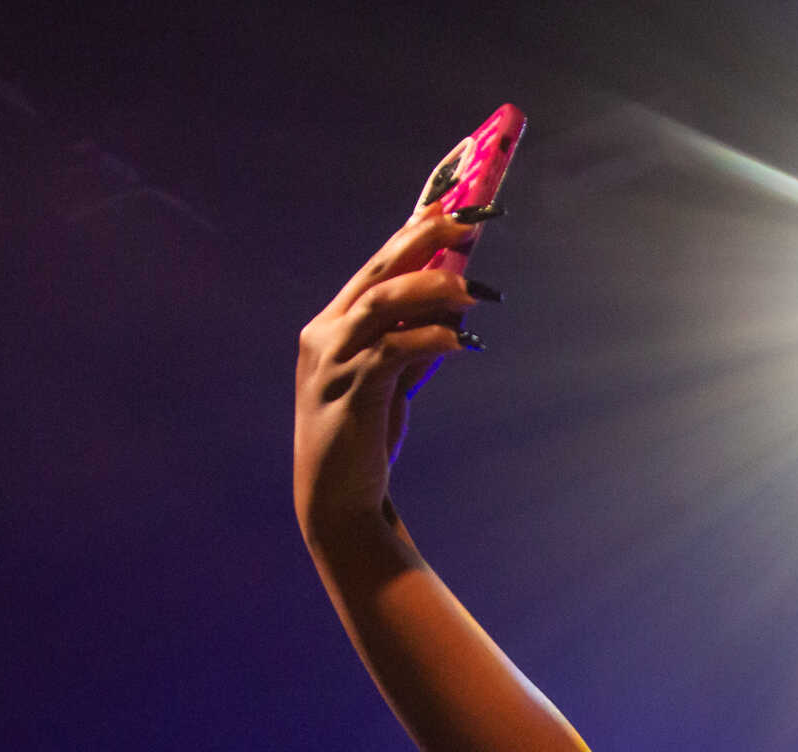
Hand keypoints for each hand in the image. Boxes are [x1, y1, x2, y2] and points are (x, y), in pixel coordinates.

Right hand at [293, 207, 482, 547]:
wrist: (337, 500)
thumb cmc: (363, 438)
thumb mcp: (391, 380)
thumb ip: (413, 341)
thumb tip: (455, 305)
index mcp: (331, 325)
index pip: (376, 265)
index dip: (413, 232)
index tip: (451, 205)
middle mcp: (325, 334)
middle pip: (378, 270)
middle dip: (423, 239)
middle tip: (468, 221)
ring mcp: (333, 362)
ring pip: (382, 303)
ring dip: (430, 289)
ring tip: (473, 290)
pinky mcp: (350, 391)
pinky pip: (393, 352)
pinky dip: (429, 339)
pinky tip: (462, 340)